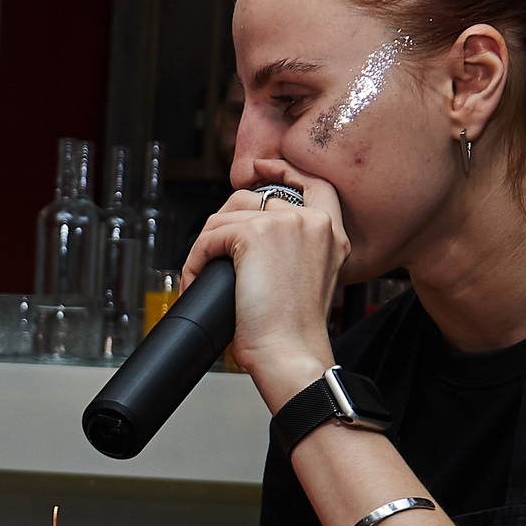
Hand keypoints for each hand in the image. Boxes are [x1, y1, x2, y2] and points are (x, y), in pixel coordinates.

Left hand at [180, 160, 350, 410]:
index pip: (313, 184)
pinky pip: (209, 236)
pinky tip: (195, 282)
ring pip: (224, 218)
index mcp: (331, 233)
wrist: (290, 354)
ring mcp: (285, 222)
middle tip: (212, 256)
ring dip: (206, 248)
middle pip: (253, 199)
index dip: (284, 171)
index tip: (260, 171)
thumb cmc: (293, 333)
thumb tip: (249, 238)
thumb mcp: (307, 281)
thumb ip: (292, 252)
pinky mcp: (255, 233)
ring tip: (201, 278)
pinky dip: (195, 260)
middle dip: (224, 225)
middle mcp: (313, 221)